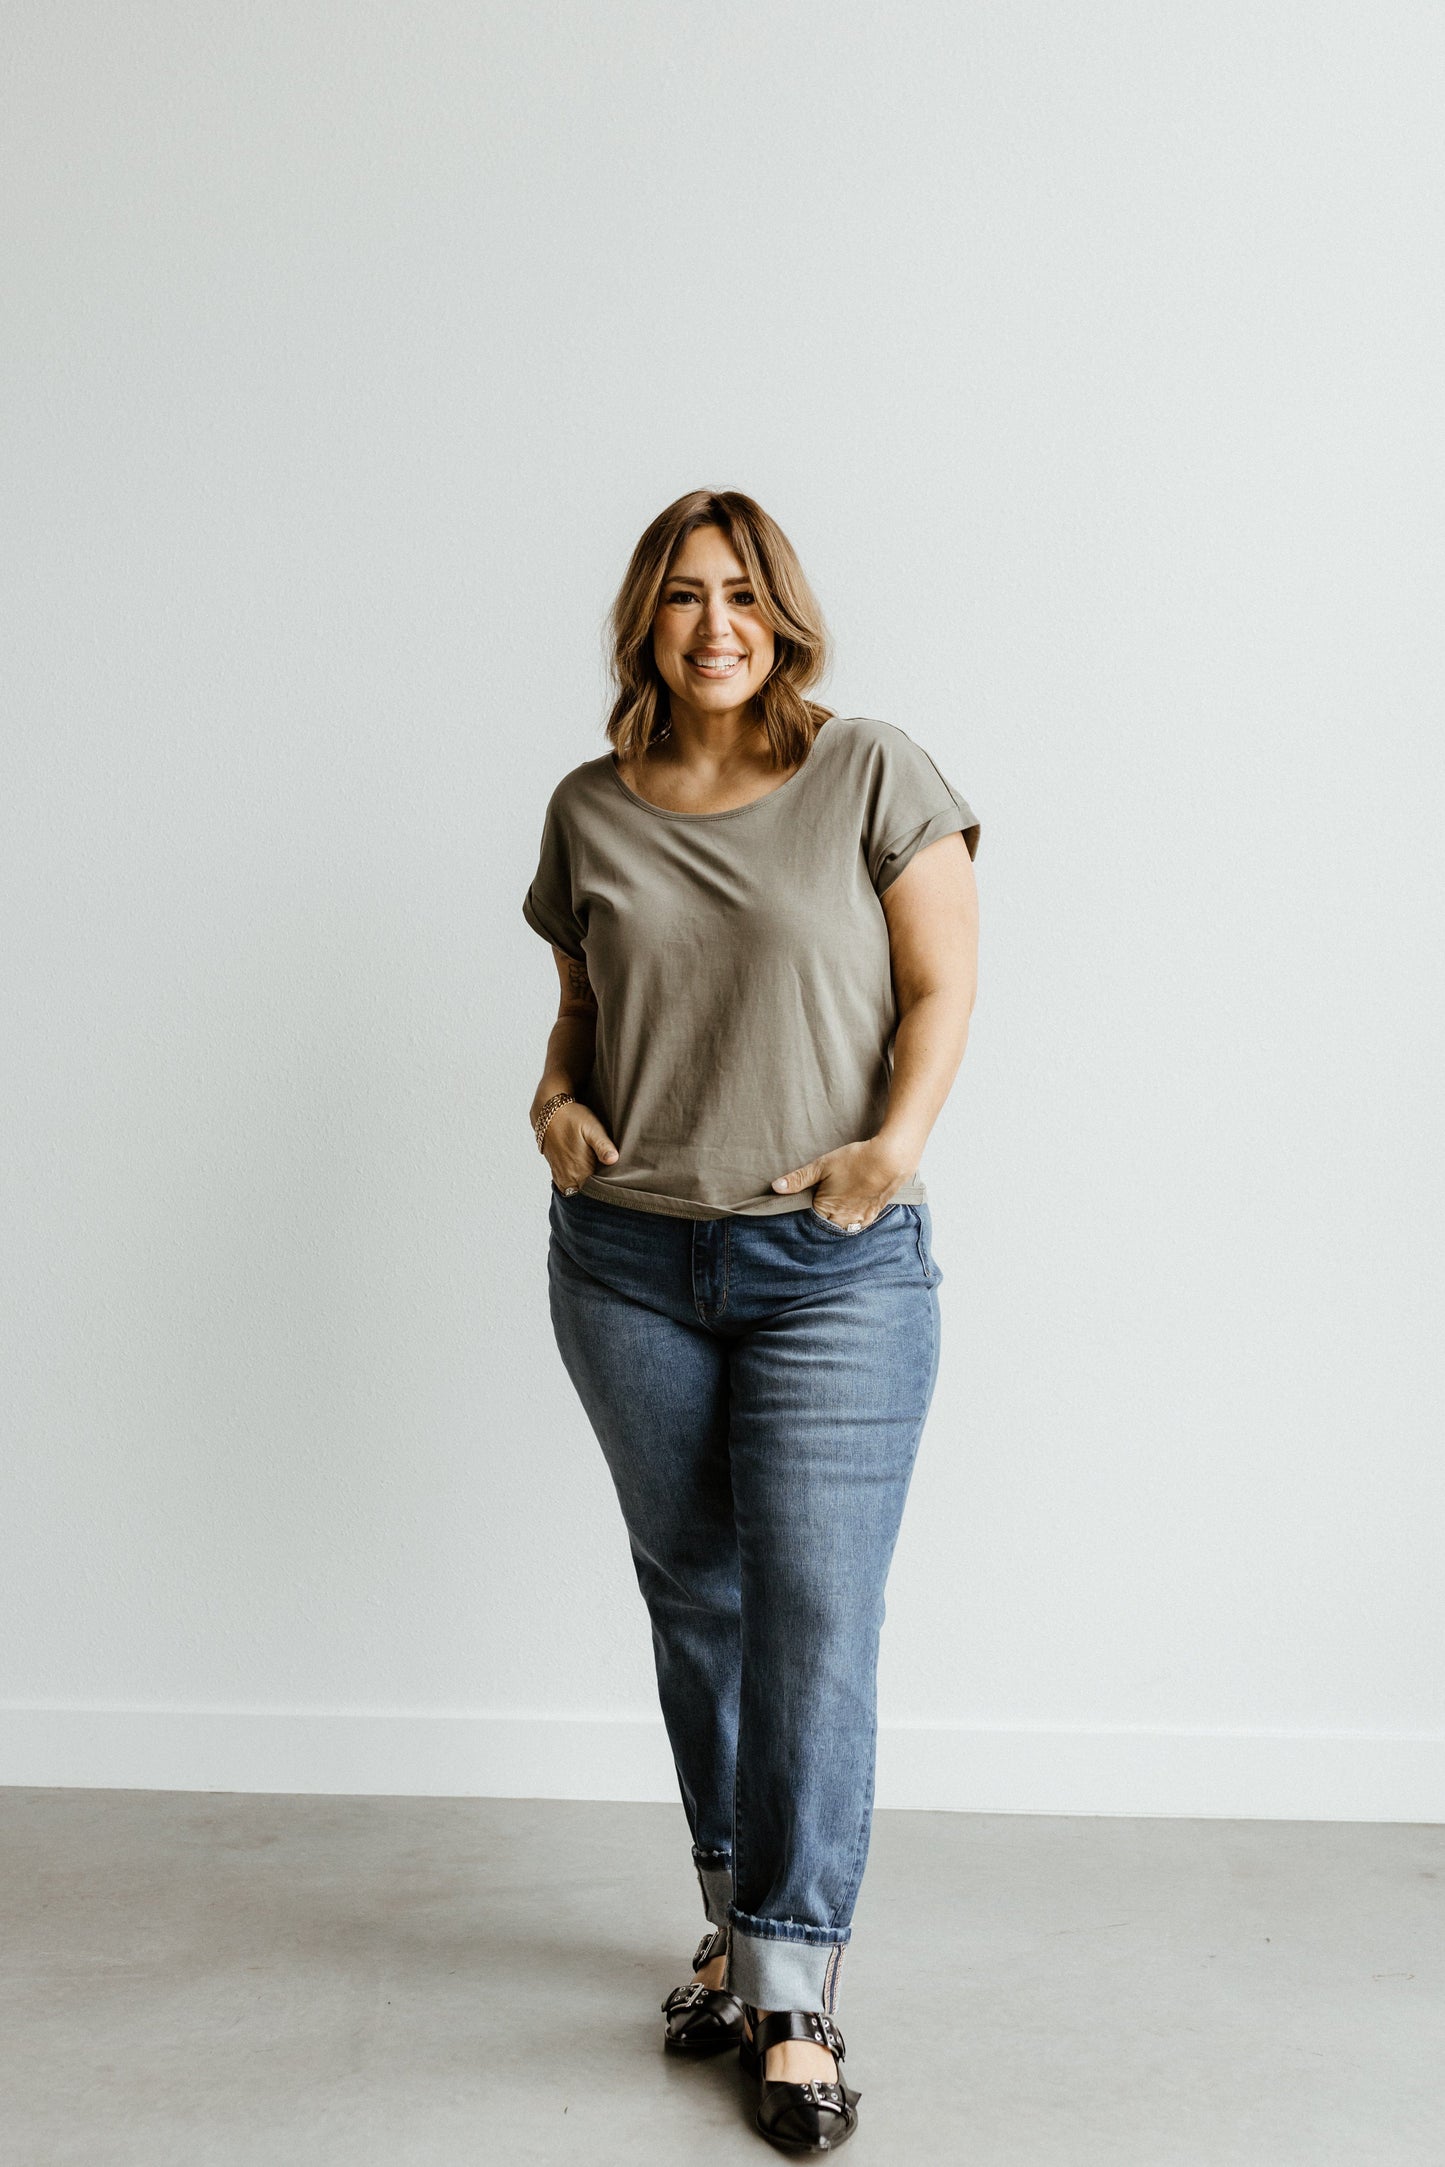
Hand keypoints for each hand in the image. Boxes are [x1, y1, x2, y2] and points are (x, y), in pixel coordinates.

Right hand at [543, 1102, 619, 1193]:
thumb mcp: (592, 1128)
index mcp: (580, 1170)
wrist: (548, 1112)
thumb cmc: (573, 1118)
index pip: (598, 1192)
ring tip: (599, 1176)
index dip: (608, 1190)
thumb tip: (613, 1159)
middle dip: (599, 1191)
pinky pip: (568, 1187)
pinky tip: (586, 1173)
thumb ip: (603, 1145)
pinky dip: (577, 1184)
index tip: (618, 1184)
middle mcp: (569, 1178)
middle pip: (588, 1195)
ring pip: (577, 1192)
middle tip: (611, 1180)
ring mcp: (561, 1176)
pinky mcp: (556, 1172)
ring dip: (587, 1187)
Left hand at [770, 1138, 911, 1229]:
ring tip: (831, 1214)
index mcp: (825, 1210)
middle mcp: (841, 1220)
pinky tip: (848, 1216)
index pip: (807, 1222)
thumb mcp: (822, 1166)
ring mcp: (858, 1220)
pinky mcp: (872, 1216)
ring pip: (840, 1229)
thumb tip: (775, 1187)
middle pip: (824, 1228)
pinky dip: (850, 1223)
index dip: (802, 1216)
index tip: (800, 1210)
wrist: (890, 1160)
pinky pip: (857, 1227)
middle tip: (817, 1211)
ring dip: (834, 1225)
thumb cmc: (855, 1161)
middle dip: (818, 1223)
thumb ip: (798, 1179)